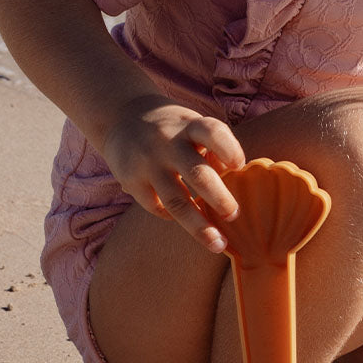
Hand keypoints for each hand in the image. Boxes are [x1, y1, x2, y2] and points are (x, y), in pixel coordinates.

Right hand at [100, 95, 245, 251]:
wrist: (122, 118)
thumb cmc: (176, 130)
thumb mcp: (194, 127)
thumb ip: (215, 149)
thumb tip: (233, 178)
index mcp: (190, 125)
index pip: (212, 132)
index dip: (228, 149)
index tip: (240, 165)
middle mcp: (168, 143)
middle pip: (197, 174)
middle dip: (219, 198)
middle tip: (234, 215)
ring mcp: (147, 163)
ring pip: (176, 201)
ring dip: (199, 226)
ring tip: (218, 244)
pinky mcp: (131, 180)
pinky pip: (157, 207)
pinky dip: (175, 218)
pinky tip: (189, 222)